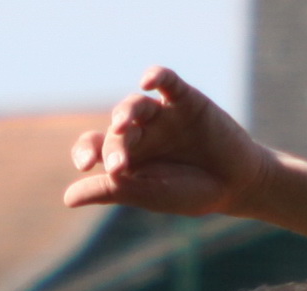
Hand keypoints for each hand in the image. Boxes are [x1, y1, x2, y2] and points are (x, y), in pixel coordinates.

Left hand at [65, 68, 269, 216]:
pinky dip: (156, 76)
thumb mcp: (149, 195)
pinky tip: (147, 80)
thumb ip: (111, 191)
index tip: (85, 164)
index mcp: (127, 154)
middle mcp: (140, 131)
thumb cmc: (192, 193)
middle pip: (117, 131)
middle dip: (116, 147)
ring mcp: (162, 114)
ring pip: (136, 105)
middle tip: (120, 166)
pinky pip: (166, 81)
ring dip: (127, 112)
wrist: (238, 185)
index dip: (85, 151)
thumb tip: (67, 198)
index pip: (95, 145)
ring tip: (124, 124)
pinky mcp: (185, 99)